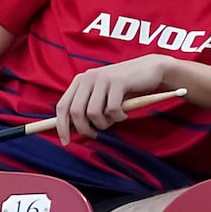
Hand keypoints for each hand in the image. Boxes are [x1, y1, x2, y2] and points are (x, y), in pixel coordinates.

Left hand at [51, 53, 177, 145]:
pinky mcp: (118, 81)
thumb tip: (71, 129)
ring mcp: (102, 78)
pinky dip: (118, 118)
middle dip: (84, 129)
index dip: (61, 126)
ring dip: (104, 124)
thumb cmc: (124, 88)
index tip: (66, 141)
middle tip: (95, 134)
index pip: (62, 106)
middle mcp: (88, 78)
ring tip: (113, 120)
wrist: (149, 69)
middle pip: (75, 112)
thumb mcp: (100, 95)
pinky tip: (124, 114)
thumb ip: (86, 107)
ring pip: (93, 113)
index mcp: (80, 81)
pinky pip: (112, 109)